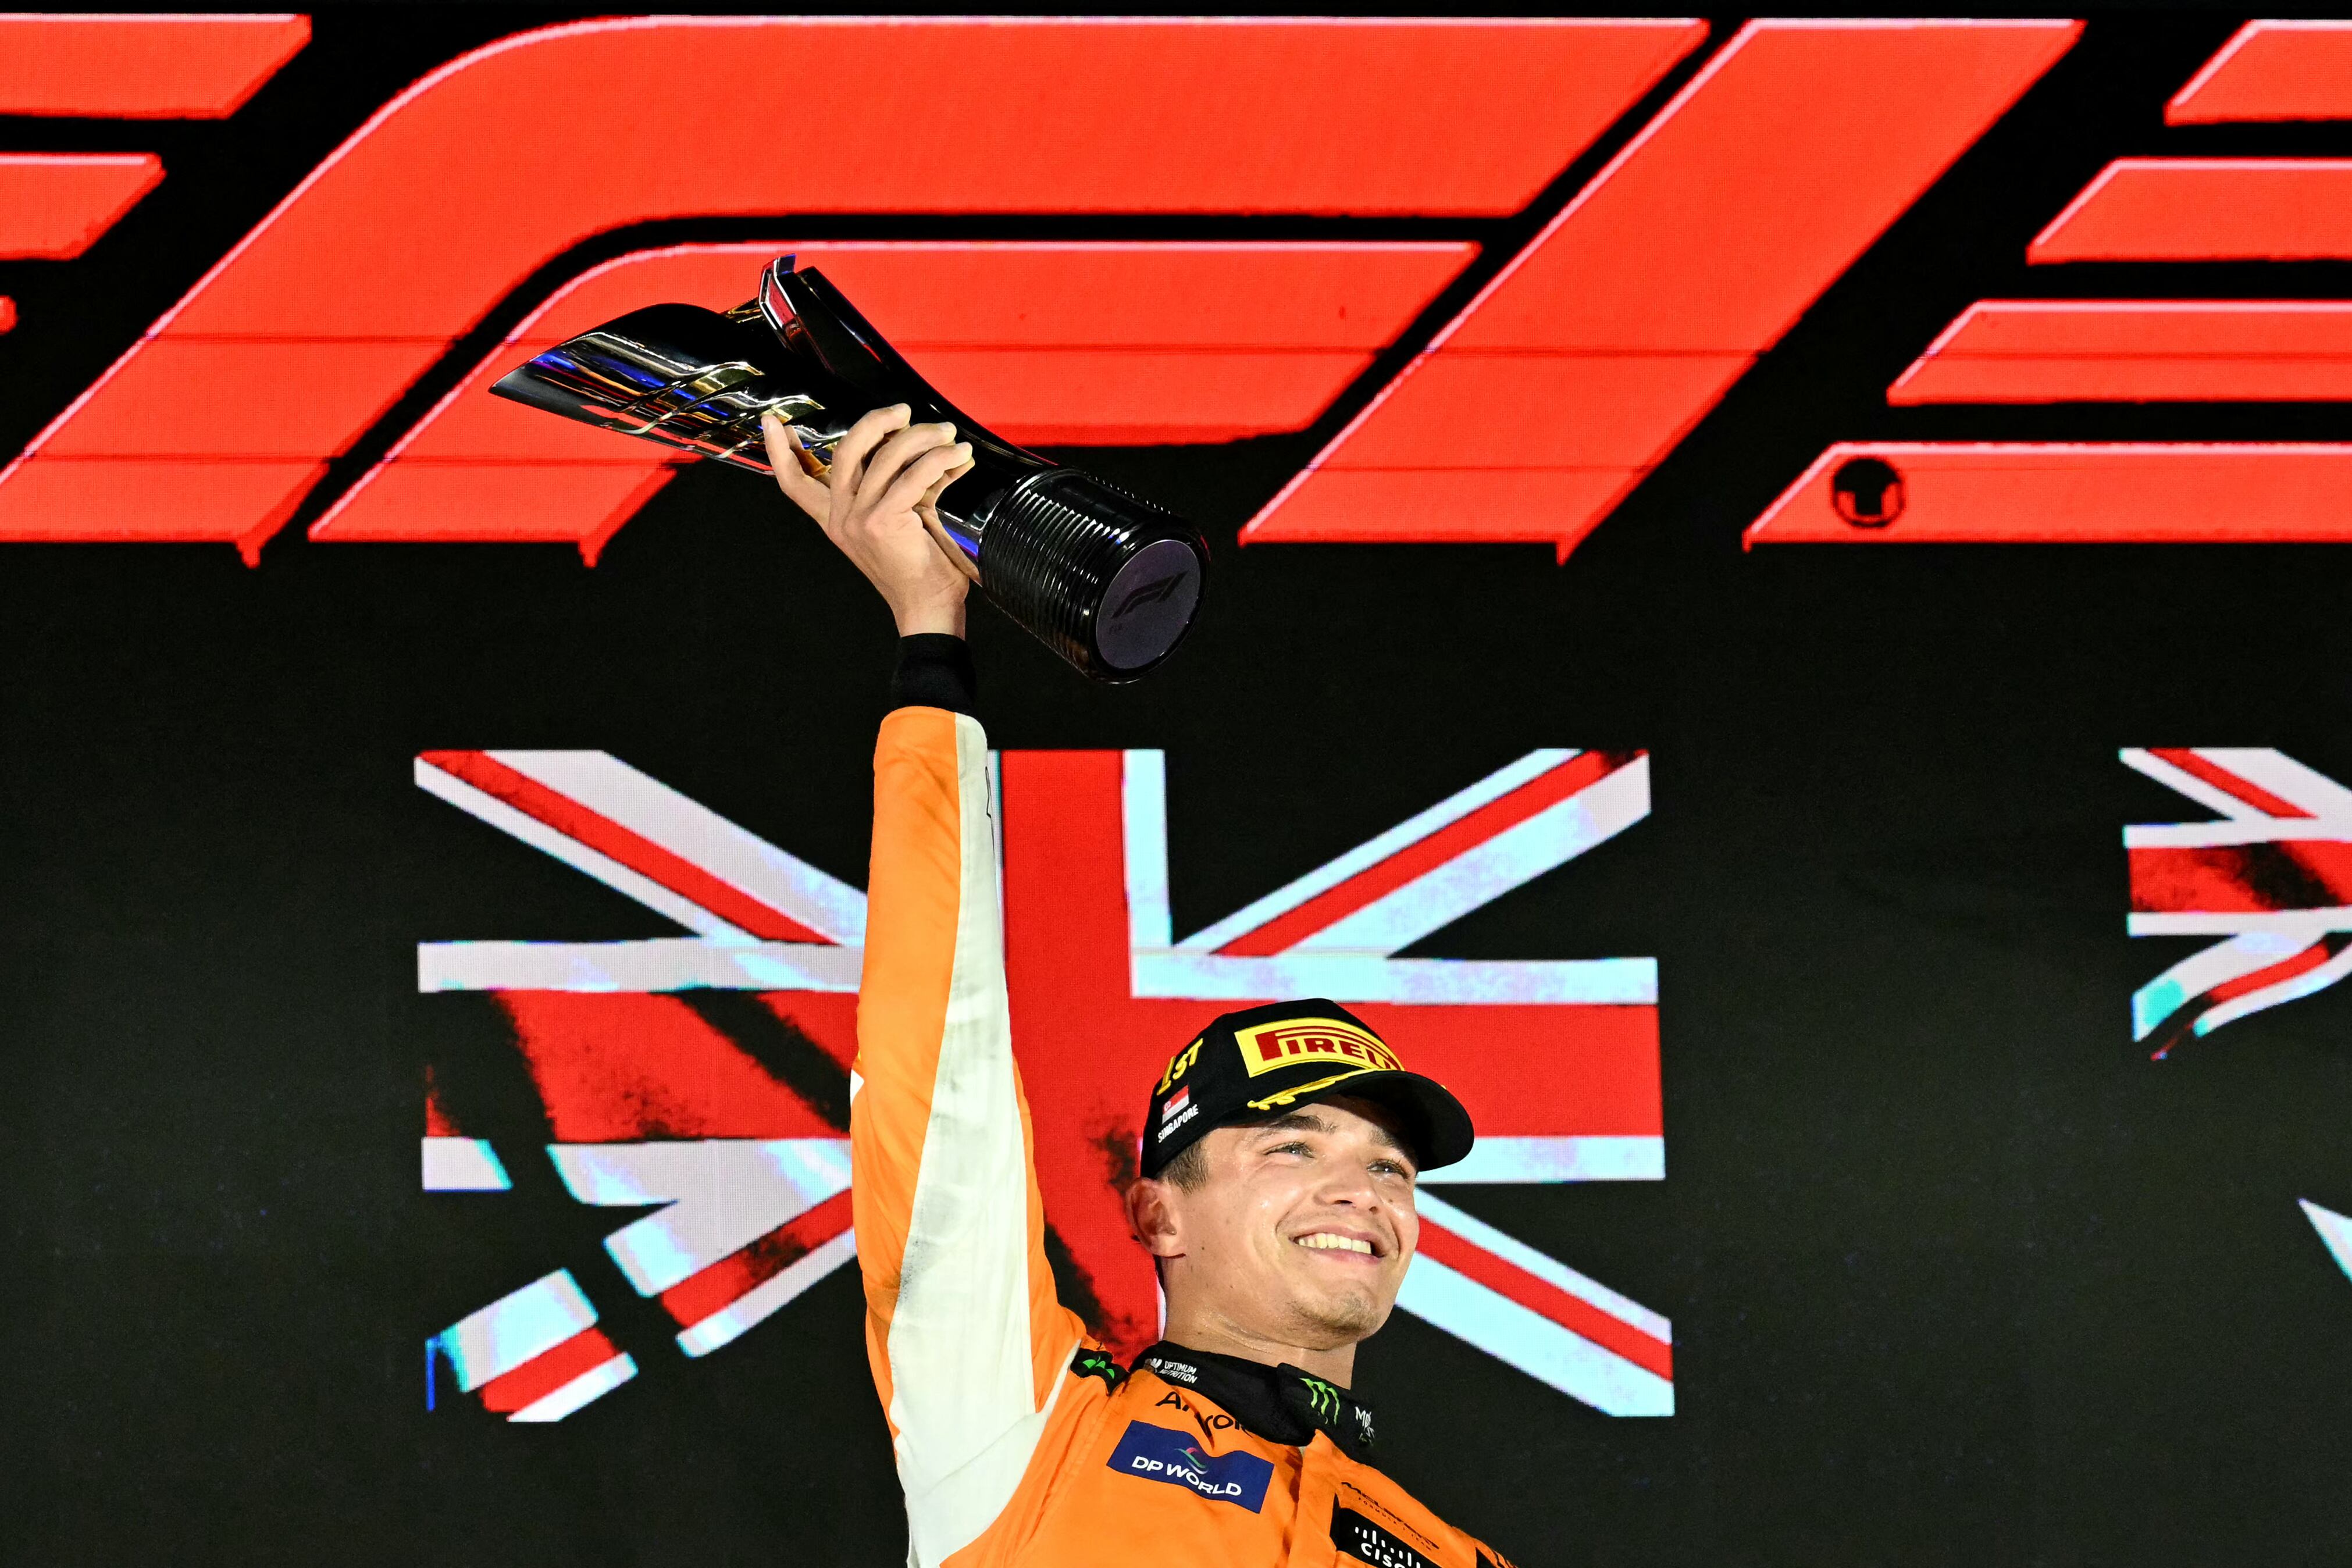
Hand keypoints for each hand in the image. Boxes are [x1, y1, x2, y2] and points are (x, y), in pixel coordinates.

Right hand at [763, 403, 978, 637]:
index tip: (773, 424)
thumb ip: (900, 486)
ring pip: (885, 456)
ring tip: (948, 435)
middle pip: (846, 450)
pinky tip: (959, 457)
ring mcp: (858, 520)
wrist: (928, 609)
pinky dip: (940, 460)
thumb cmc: (920, 569)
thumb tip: (925, 448)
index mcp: (835, 519)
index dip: (780, 452)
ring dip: (923, 438)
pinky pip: (914, 476)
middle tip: (904, 412)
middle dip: (876, 422)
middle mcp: (840, 518)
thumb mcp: (900, 521)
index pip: (795, 484)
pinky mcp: (882, 522)